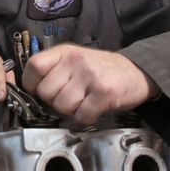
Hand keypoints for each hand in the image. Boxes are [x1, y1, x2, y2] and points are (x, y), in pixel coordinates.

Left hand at [22, 44, 157, 125]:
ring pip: (61, 106)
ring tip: (83, 103)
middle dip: (54, 102)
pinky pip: (81, 115)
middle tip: (70, 99)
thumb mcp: (76, 60)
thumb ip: (55, 70)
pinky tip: (93, 110)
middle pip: (46, 92)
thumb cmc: (103, 70)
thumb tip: (32, 92)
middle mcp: (76, 61)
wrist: (138, 72)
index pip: (34, 66)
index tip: (38, 91)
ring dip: (71, 111)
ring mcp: (90, 75)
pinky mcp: (104, 92)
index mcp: (65, 52)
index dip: (31, 84)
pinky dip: (85, 118)